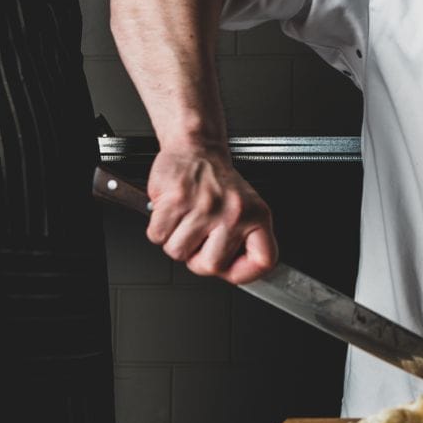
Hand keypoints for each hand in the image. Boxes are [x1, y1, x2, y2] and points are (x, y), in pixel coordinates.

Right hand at [145, 146, 276, 283]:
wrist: (198, 148)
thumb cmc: (218, 184)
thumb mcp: (246, 210)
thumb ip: (246, 244)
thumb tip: (241, 275)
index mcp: (257, 217)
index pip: (263, 261)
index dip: (244, 274)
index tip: (232, 271)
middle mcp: (235, 212)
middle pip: (210, 266)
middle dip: (196, 258)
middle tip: (198, 238)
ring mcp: (205, 207)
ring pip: (178, 253)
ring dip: (175, 241)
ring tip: (186, 220)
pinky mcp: (177, 200)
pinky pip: (158, 236)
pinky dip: (159, 229)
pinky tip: (172, 213)